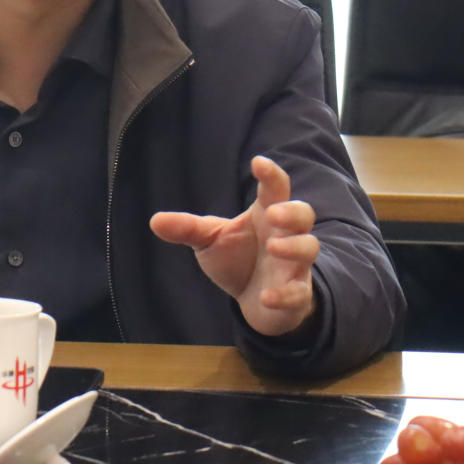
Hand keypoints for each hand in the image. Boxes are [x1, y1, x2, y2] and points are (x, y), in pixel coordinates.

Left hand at [149, 156, 319, 336]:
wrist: (256, 301)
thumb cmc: (237, 259)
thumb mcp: (209, 240)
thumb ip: (187, 229)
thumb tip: (154, 221)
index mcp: (265, 215)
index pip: (275, 189)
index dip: (271, 174)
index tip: (258, 162)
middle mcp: (284, 235)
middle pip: (303, 214)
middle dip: (293, 212)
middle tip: (274, 214)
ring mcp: (294, 264)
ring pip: (309, 248)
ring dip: (294, 247)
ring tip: (273, 248)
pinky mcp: (297, 294)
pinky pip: (299, 292)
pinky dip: (286, 294)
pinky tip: (267, 296)